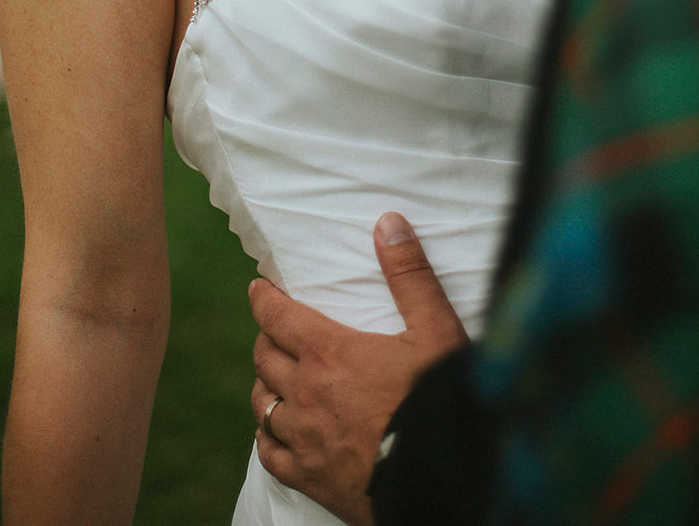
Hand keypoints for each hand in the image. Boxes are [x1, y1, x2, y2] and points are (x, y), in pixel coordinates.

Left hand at [249, 212, 467, 525]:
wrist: (440, 476)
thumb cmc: (439, 399)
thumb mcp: (435, 329)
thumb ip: (410, 274)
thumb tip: (388, 222)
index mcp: (329, 352)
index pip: (276, 316)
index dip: (263, 298)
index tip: (258, 287)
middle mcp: (306, 392)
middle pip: (264, 356)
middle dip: (266, 336)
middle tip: (275, 328)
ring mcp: (304, 438)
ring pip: (262, 403)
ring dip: (264, 383)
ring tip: (273, 376)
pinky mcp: (309, 477)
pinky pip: (269, 454)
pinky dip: (266, 437)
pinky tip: (274, 432)